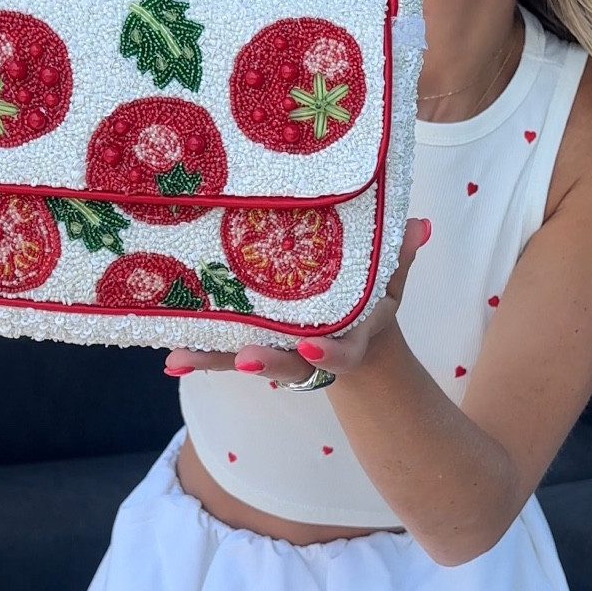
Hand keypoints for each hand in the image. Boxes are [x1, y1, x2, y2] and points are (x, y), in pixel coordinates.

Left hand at [163, 217, 431, 381]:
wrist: (350, 328)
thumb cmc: (368, 296)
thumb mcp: (390, 279)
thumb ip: (401, 255)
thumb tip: (421, 225)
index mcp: (347, 337)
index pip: (342, 354)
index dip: (328, 355)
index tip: (309, 348)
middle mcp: (309, 351)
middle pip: (286, 364)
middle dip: (265, 362)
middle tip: (245, 360)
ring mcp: (276, 348)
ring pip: (245, 359)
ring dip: (214, 360)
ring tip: (181, 359)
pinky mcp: (248, 340)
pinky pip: (223, 349)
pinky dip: (198, 354)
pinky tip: (170, 359)